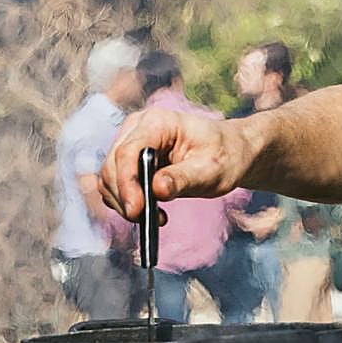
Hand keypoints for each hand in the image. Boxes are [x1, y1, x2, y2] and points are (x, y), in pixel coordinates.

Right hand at [100, 107, 254, 220]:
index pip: (128, 152)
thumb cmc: (226, 155)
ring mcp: (131, 143)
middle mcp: (138, 128)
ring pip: (110, 178)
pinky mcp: (130, 161)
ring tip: (157, 217)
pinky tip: (153, 212)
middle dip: (126, 197)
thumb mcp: (212, 170)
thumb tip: (157, 190)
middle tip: (147, 220)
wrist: (232, 152)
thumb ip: (184, 179)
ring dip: (126, 203)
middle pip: (113, 166)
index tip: (136, 210)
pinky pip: (116, 185)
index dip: (127, 183)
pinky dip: (128, 202)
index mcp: (158, 122)